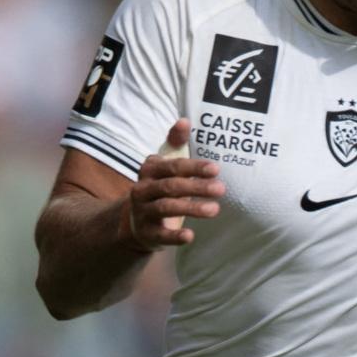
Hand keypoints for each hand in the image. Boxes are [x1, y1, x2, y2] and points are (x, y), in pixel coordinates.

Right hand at [121, 118, 223, 250]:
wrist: (134, 220)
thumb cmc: (159, 186)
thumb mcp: (165, 165)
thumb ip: (175, 143)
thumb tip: (184, 120)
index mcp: (149, 169)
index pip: (172, 167)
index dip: (194, 167)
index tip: (216, 169)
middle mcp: (142, 189)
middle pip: (170, 186)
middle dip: (196, 187)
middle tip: (221, 189)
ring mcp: (142, 212)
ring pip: (166, 208)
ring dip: (191, 208)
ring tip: (214, 209)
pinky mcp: (146, 233)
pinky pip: (160, 235)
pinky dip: (174, 236)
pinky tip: (189, 236)